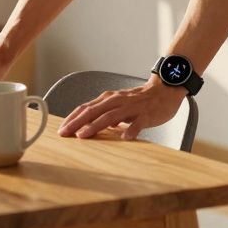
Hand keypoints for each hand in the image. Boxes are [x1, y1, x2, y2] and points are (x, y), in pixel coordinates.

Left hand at [58, 78, 185, 140]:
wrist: (165, 90)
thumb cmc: (141, 100)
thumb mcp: (119, 105)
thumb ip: (105, 114)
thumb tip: (90, 126)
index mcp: (109, 99)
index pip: (86, 108)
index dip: (72, 118)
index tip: (61, 130)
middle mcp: (117, 101)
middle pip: (94, 111)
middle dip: (77, 122)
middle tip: (65, 134)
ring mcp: (132, 107)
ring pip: (111, 116)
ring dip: (95, 125)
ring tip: (84, 135)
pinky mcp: (146, 113)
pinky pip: (138, 122)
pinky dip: (131, 130)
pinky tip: (125, 138)